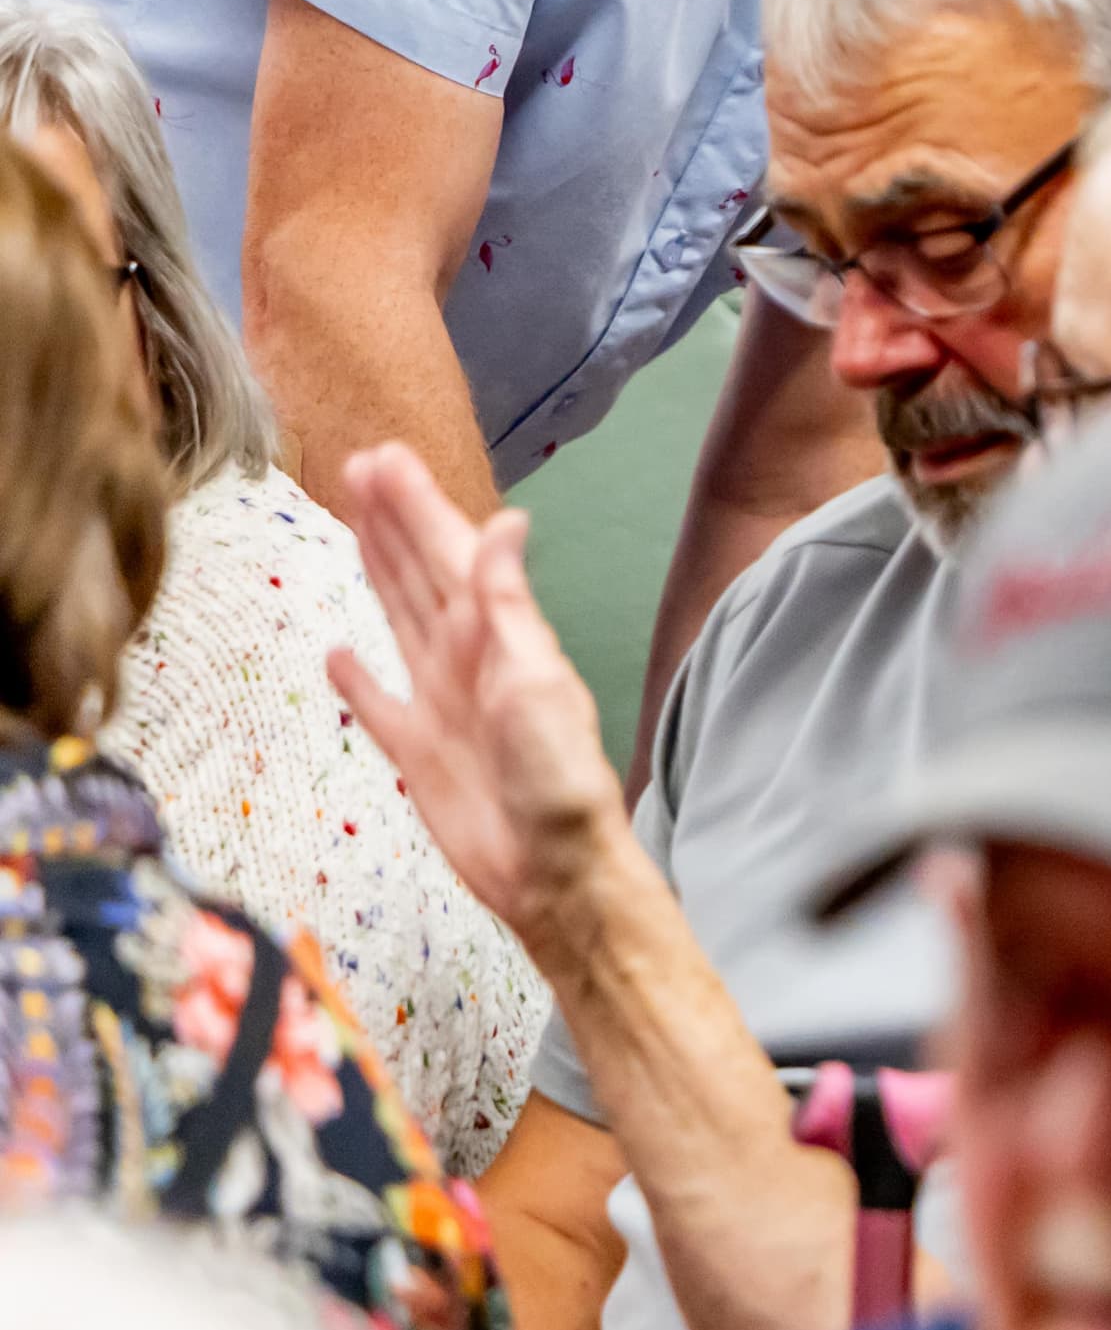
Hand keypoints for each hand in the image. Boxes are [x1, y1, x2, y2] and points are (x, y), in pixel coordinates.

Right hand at [329, 443, 638, 965]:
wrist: (552, 871)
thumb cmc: (555, 777)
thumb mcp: (533, 678)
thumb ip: (509, 603)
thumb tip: (507, 521)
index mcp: (498, 636)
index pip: (450, 555)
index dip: (417, 507)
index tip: (384, 458)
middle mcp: (468, 660)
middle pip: (420, 575)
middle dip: (392, 522)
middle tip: (359, 467)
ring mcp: (440, 704)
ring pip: (399, 620)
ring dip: (378, 572)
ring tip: (354, 527)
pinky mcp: (418, 754)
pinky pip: (379, 707)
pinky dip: (358, 680)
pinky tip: (337, 653)